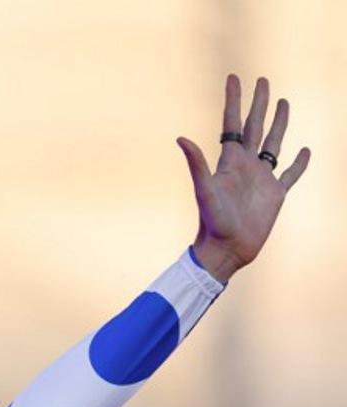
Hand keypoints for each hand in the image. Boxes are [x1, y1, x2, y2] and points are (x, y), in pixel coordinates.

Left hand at [176, 75, 310, 283]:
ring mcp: (262, 178)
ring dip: (278, 122)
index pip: (232, 123)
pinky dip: (300, 162)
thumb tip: (181, 139)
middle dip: (258, 103)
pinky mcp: (276, 194)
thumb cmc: (213, 221)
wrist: (227, 248)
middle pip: (254, 126)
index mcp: (230, 160)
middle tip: (263, 80)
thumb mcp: (204, 190)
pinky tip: (305, 150)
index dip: (234, 100)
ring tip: (283, 102)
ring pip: (273, 143)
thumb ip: (196, 164)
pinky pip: (291, 173)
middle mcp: (246, 165)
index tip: (234, 77)